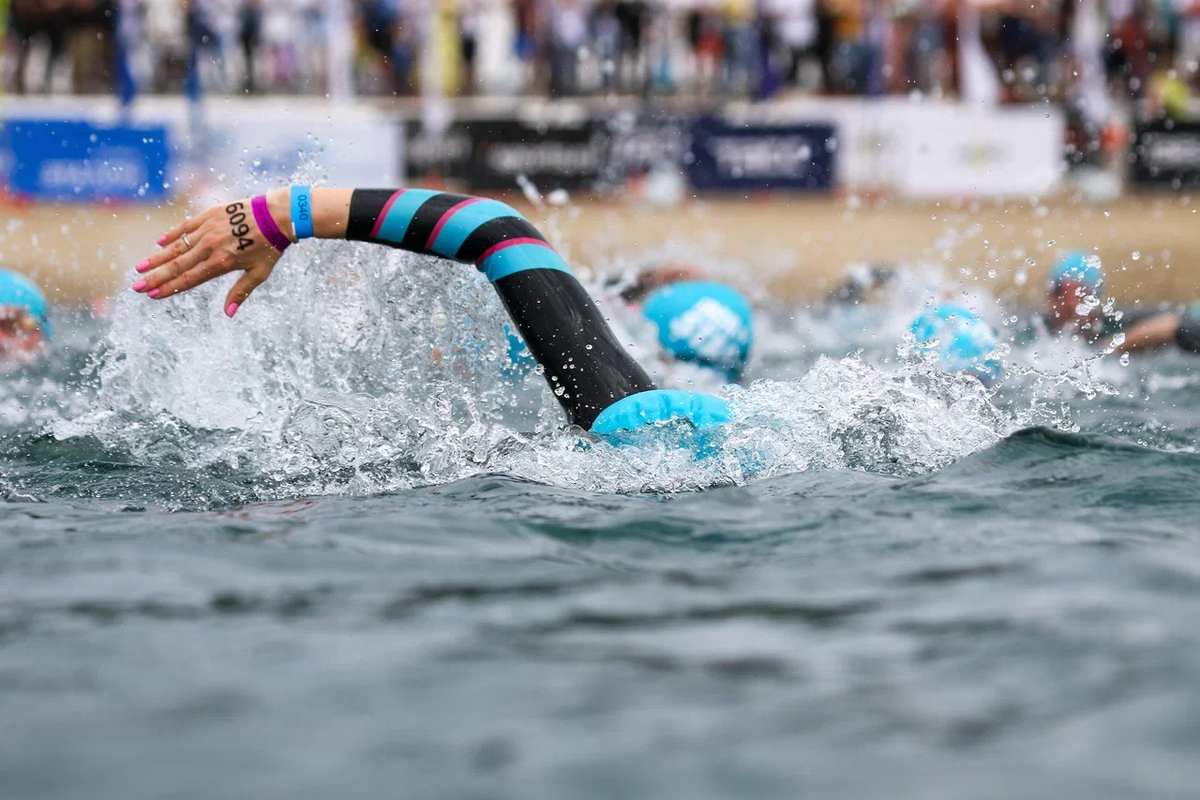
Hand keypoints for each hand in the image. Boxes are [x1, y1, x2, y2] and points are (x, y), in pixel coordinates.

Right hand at [132, 190, 291, 316]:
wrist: (276, 216)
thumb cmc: (270, 247)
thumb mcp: (258, 274)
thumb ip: (240, 292)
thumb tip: (227, 314)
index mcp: (221, 263)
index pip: (189, 279)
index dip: (170, 288)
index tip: (153, 295)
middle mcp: (210, 247)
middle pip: (177, 265)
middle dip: (155, 277)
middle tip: (137, 287)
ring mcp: (208, 229)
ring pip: (177, 246)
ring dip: (157, 257)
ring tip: (140, 267)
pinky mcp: (209, 214)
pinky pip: (186, 226)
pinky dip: (172, 234)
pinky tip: (159, 243)